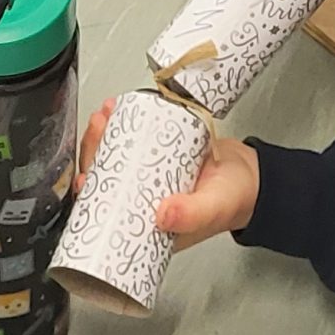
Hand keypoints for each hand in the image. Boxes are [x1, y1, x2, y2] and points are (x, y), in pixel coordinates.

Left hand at [77, 101, 260, 247]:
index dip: (89, 197)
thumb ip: (192, 215)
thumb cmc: (233, 200)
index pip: (108, 214)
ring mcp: (149, 176)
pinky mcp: (158, 153)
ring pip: (116, 158)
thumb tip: (163, 216)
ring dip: (105, 136)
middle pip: (106, 180)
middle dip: (94, 154)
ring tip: (104, 115)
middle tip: (97, 129)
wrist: (252, 174)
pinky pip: (135, 141)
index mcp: (147, 224)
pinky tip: (118, 109)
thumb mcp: (212, 208)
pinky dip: (124, 124)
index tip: (83, 177)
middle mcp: (143, 200)